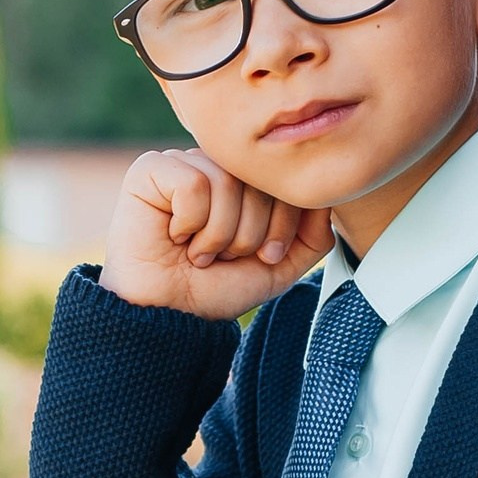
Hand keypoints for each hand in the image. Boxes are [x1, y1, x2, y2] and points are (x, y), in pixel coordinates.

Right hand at [99, 148, 335, 320]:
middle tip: (221, 256)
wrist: (167, 314)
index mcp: (245, 181)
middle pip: (258, 183)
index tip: (260, 257)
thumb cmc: (215, 288)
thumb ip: (313, 236)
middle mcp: (216, 166)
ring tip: (199, 251)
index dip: (281, 227)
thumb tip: (326, 198)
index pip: (285, 182)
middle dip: (248, 235)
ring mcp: (182, 163)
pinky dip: (188, 223)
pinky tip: (174, 236)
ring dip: (217, 234)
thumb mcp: (278, 267)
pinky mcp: (151, 169)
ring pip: (226, 184)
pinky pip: (192, 185)